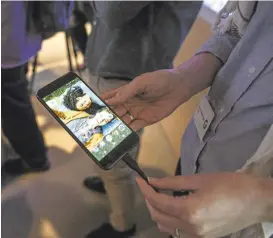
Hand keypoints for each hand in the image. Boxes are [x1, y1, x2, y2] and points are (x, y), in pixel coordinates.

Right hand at [102, 53, 221, 130]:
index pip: (110, 98)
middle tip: (95, 124)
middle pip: (114, 112)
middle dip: (106, 117)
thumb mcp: (141, 82)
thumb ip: (127, 91)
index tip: (90, 109)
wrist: (178, 87)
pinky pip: (134, 127)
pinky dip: (127, 131)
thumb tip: (111, 100)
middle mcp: (129, 103)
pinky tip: (120, 135)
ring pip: (122, 120)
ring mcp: (137, 112)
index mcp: (126, 92)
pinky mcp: (145, 120)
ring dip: (115, 126)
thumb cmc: (159, 80)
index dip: (101, 103)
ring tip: (105, 132)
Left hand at [136, 173, 270, 237]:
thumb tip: (154, 181)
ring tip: (158, 196)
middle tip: (148, 186)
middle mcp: (191, 228)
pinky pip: (178, 232)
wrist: (256, 201)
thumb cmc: (230, 184)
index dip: (145, 190)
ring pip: (166, 227)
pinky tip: (172, 208)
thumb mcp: (199, 179)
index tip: (139, 179)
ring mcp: (197, 237)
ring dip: (157, 211)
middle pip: (158, 216)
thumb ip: (173, 182)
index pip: (158, 201)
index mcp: (190, 211)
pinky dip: (169, 220)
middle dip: (149, 200)